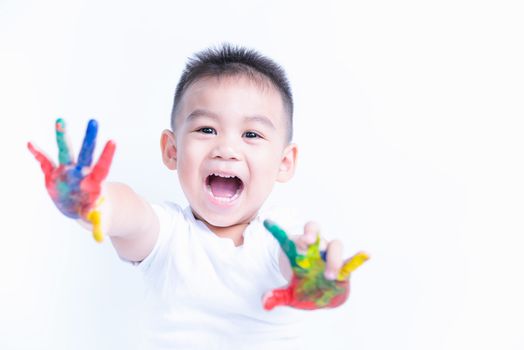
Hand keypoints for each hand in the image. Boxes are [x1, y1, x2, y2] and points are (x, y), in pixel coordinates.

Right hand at [28, 119, 115, 241]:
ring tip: (60, 121)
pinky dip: (37, 154)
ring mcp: (66, 171)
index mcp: (93, 182)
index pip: (102, 166)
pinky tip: (30, 144)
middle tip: (94, 121)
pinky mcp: (53, 174)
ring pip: (64, 151)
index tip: (113, 141)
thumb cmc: (91, 211)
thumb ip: (97, 223)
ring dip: (61, 137)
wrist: (79, 207)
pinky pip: (44, 163)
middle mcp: (80, 172)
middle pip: (86, 153)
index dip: (106, 155)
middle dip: (89, 138)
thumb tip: (101, 237)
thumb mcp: (95, 218)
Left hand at [262, 220, 368, 309]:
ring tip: (329, 277)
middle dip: (311, 233)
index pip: (286, 238)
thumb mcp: (289, 294)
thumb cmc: (304, 289)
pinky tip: (367, 254)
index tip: (267, 222)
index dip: (277, 231)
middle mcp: (314, 249)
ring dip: (333, 258)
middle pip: (314, 230)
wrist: (321, 295)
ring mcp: (330, 256)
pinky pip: (353, 260)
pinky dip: (360, 257)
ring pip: (334, 244)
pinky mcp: (345, 267)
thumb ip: (277, 297)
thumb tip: (265, 303)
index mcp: (298, 252)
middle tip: (308, 241)